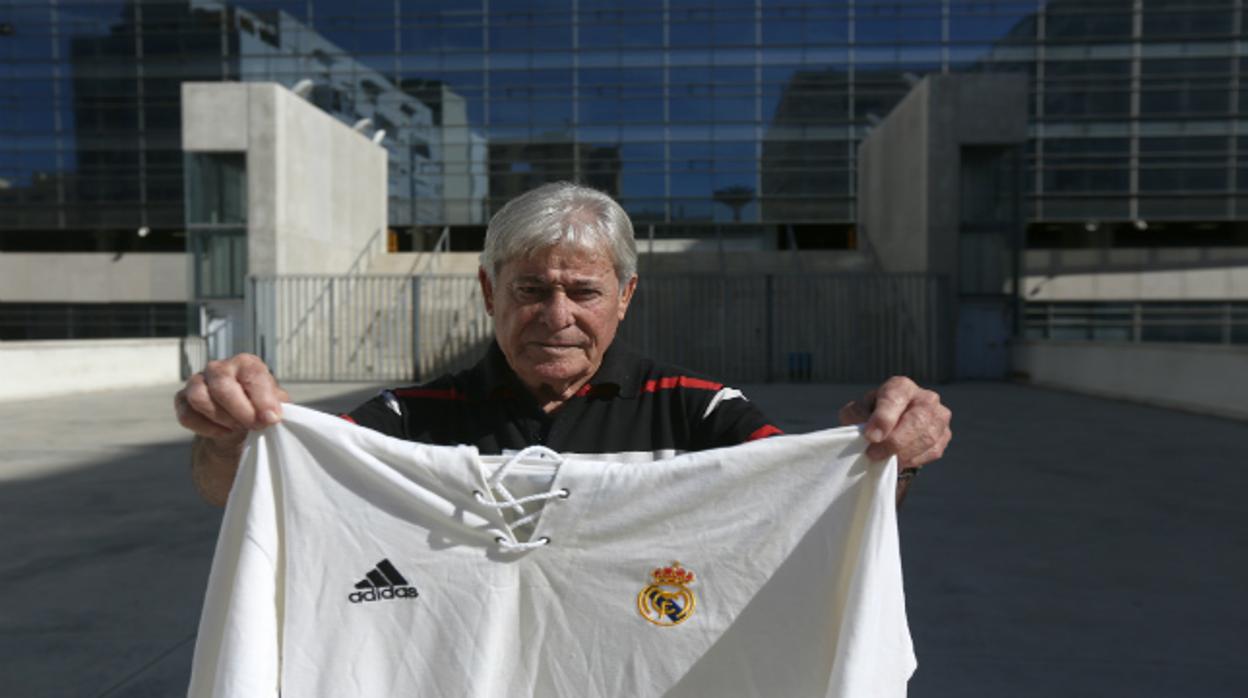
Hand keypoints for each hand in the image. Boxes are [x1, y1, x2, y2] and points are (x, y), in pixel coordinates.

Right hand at [174, 353, 288, 442]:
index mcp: (246, 364)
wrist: (238, 427)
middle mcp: (220, 368)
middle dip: (240, 410)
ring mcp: (197, 382)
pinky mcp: (183, 400)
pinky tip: (223, 431)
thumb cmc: (259, 411)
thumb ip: (275, 408)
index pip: (252, 374)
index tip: (270, 418)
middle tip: (253, 425)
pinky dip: (206, 428)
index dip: (262, 399)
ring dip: (221, 418)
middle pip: (222, 385)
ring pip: (199, 398)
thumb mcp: (275, 407)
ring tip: (237, 427)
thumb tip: (271, 416)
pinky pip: (186, 415)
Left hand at [838, 376, 951, 469]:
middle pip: (916, 420)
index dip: (883, 419)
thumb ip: (857, 416)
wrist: (891, 428)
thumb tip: (865, 431)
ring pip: (927, 438)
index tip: (870, 436)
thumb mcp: (857, 411)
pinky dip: (914, 459)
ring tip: (884, 460)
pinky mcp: (945, 435)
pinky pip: (933, 450)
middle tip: (873, 454)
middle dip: (894, 441)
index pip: (895, 399)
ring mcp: (939, 416)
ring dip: (903, 454)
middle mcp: (925, 397)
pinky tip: (899, 461)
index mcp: (901, 386)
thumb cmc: (871, 416)